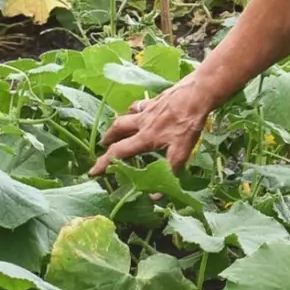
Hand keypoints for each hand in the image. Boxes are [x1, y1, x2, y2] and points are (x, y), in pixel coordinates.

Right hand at [89, 78, 216, 175]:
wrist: (197, 94)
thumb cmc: (189, 123)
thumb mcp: (181, 152)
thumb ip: (168, 172)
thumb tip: (156, 195)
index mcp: (145, 138)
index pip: (118, 153)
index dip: (104, 163)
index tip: (92, 171)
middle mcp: (142, 123)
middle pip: (117, 130)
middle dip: (108, 139)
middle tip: (102, 146)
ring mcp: (148, 109)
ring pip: (125, 116)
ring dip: (117, 124)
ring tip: (114, 129)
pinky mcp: (157, 99)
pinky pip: (140, 105)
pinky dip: (134, 109)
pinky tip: (137, 110)